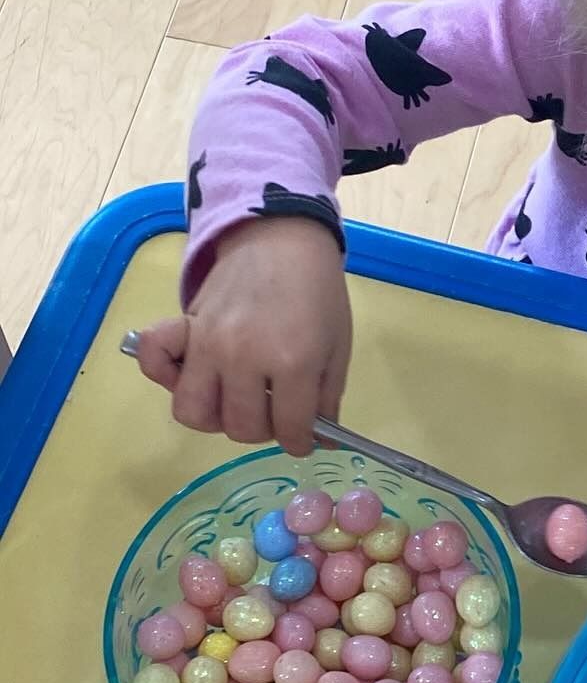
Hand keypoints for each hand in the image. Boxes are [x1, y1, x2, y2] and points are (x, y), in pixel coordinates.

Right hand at [136, 217, 351, 455]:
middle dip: (262, 429)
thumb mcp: (337, 349)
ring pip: (193, 412)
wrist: (281, 240)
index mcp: (294, 362)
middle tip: (274, 409)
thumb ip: (327, 399)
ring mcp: (207, 343)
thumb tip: (321, 441)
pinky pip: (153, 363)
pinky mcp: (183, 327)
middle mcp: (244, 358)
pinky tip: (192, 373)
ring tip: (235, 399)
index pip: (288, 430)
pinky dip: (164, 375)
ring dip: (216, 416)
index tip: (301, 437)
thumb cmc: (318, 295)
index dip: (299, 442)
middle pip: (240, 428)